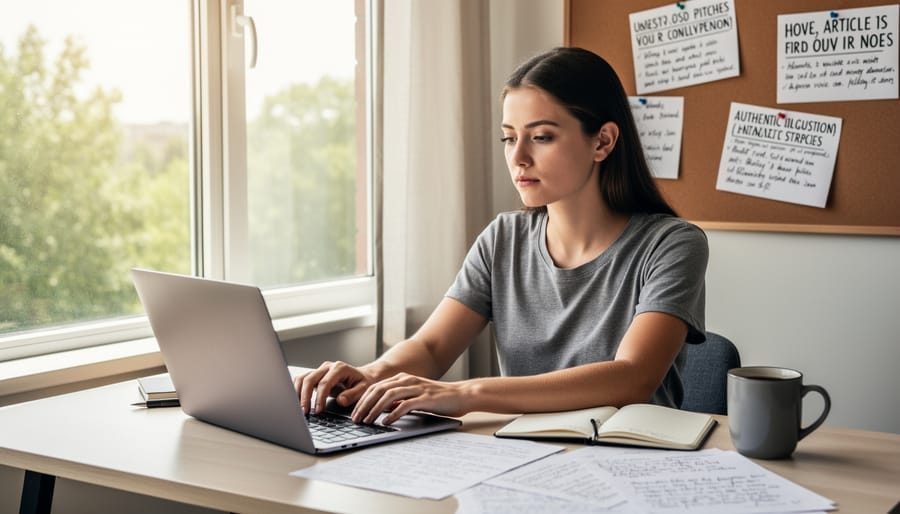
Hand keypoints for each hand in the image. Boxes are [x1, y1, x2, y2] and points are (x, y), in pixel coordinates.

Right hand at [294, 361, 373, 414]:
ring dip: (298, 393)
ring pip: (303, 378)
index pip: (325, 383)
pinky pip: (302, 380)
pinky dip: (297, 390)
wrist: (362, 376)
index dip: (319, 398)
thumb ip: (352, 395)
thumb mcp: (363, 389)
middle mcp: (328, 366)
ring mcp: (320, 370)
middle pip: (310, 379)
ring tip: (298, 408)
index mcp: (339, 368)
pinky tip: (296, 401)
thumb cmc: (363, 383)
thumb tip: (340, 400)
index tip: (318, 410)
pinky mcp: (315, 375)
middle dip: (305, 396)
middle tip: (304, 412)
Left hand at [352, 373, 468, 424]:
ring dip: (375, 409)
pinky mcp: (425, 398)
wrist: (462, 395)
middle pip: (378, 390)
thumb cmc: (438, 399)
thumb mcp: (415, 397)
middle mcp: (407, 380)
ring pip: (388, 396)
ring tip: (367, 421)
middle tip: (356, 419)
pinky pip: (404, 405)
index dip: (362, 400)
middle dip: (364, 405)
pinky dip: (393, 413)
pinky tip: (386, 422)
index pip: (375, 387)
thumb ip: (400, 401)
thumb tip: (382, 410)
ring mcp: (416, 388)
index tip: (354, 412)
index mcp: (403, 378)